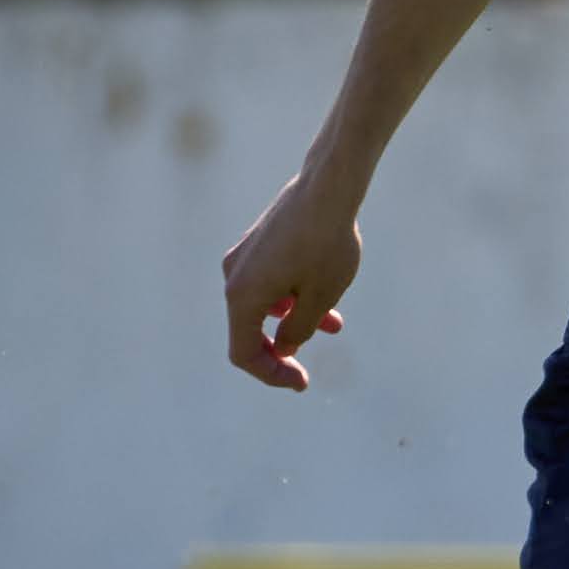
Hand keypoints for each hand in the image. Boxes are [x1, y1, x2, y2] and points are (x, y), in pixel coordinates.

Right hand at [220, 173, 361, 390]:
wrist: (328, 187)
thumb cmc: (326, 244)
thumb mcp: (319, 297)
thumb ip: (298, 331)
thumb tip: (284, 348)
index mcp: (241, 296)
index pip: (244, 353)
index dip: (271, 374)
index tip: (301, 381)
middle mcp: (233, 277)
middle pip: (250, 330)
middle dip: (282, 349)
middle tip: (308, 368)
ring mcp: (243, 257)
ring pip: (264, 305)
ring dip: (294, 320)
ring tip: (334, 325)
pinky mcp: (257, 244)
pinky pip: (269, 282)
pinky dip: (292, 296)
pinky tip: (327, 295)